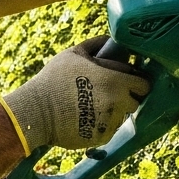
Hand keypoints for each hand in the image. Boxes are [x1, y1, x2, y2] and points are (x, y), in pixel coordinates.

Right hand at [0, 41, 149, 152]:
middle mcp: (117, 103)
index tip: (127, 82)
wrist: (35, 112)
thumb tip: (113, 41)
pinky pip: (109, 130)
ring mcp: (110, 122)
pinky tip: (84, 118)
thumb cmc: (54, 79)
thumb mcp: (74, 53)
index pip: (143, 84)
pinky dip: (102, 125)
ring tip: (91, 106)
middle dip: (126, 98)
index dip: (137, 82)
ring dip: (113, 112)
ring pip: (122, 117)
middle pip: (136, 102)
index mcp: (115, 80)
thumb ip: (97, 45)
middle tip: (108, 94)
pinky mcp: (102, 138)